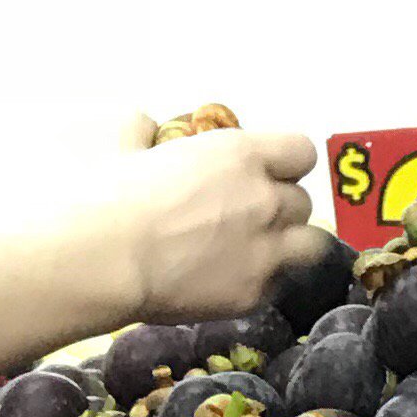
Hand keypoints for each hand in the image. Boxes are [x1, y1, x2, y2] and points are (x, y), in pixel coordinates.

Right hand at [105, 129, 317, 321]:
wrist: (107, 257)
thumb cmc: (111, 196)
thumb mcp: (128, 147)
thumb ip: (145, 132)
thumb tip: (143, 123)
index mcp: (240, 155)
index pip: (301, 152)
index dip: (286, 164)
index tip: (267, 174)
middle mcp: (263, 199)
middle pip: (302, 201)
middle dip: (280, 208)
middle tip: (250, 218)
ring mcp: (264, 249)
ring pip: (310, 245)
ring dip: (290, 246)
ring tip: (259, 252)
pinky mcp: (253, 292)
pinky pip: (276, 284)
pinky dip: (262, 282)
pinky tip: (232, 281)